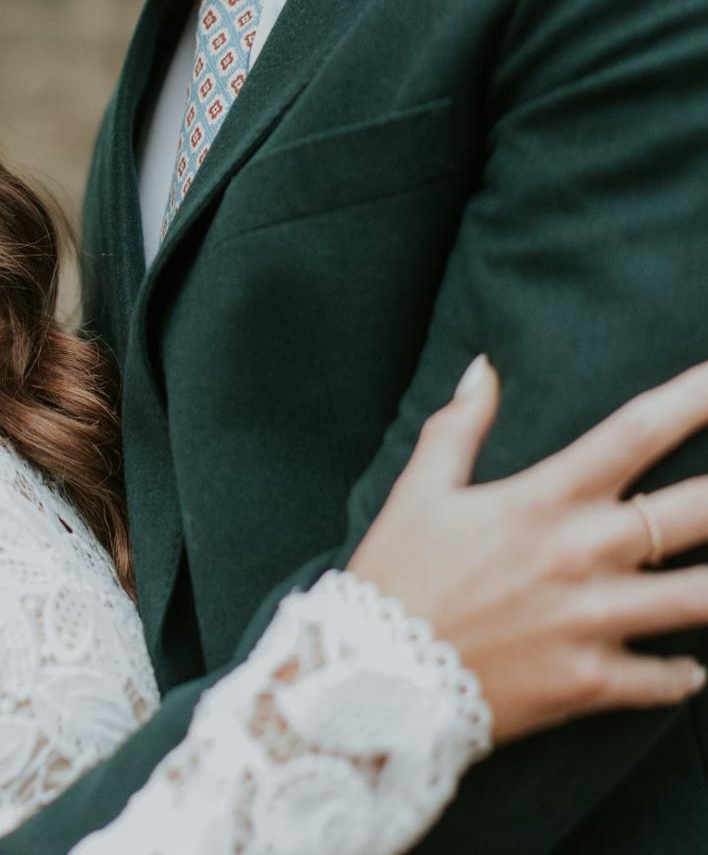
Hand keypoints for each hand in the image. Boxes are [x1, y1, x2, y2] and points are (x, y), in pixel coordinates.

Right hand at [349, 357, 707, 742]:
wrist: (376, 674)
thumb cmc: (398, 573)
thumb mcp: (420, 488)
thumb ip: (458, 425)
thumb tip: (483, 368)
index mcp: (542, 500)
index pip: (634, 433)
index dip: (691, 399)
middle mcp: (581, 555)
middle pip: (693, 513)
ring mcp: (593, 622)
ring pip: (701, 601)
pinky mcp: (591, 683)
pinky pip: (666, 681)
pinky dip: (684, 674)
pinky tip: (693, 667)